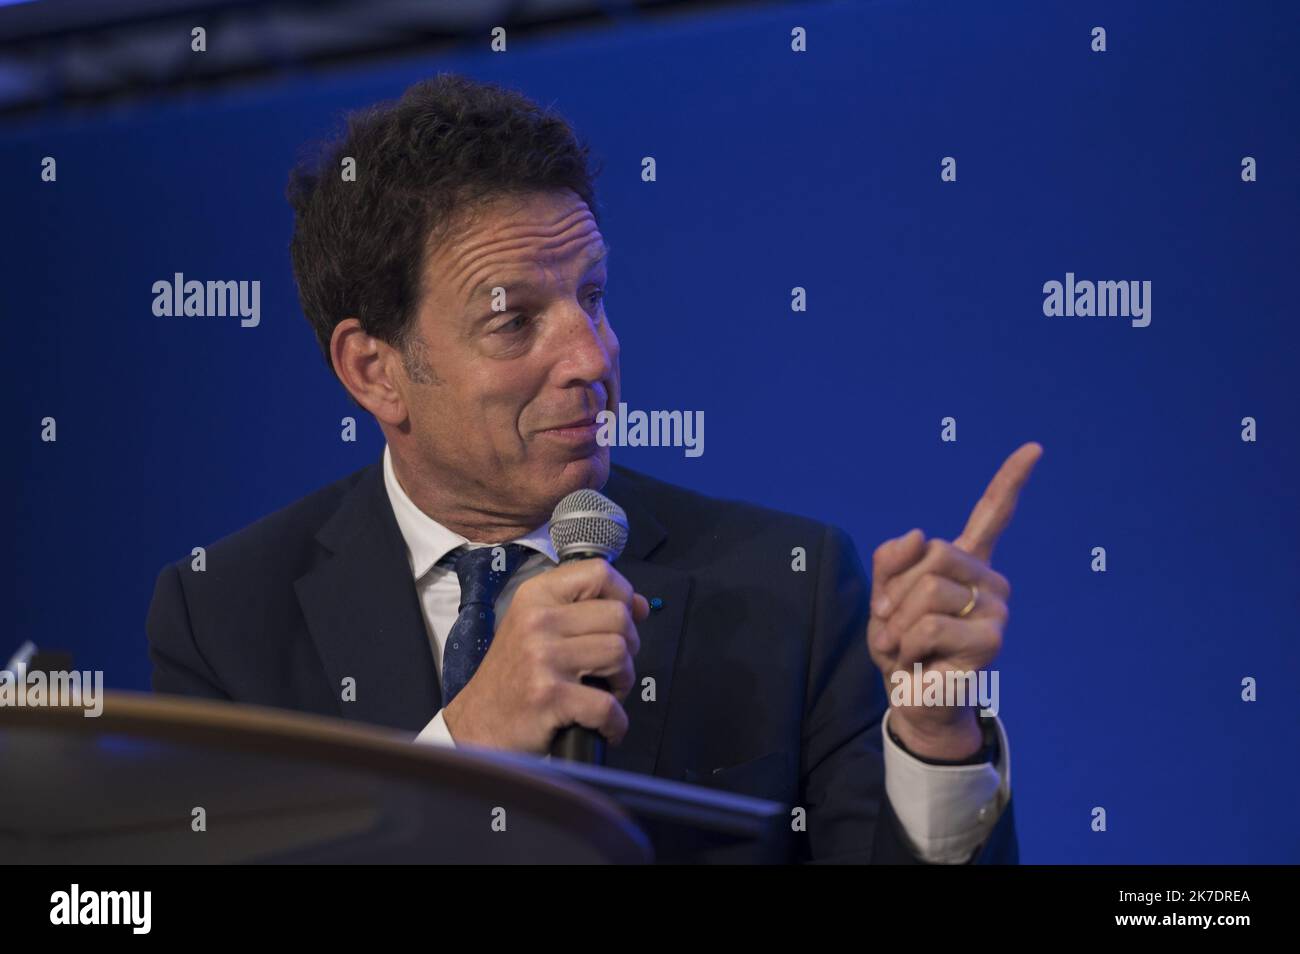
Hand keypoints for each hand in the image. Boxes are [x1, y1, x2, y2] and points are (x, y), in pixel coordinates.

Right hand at [441, 558, 649, 752]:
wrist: (478, 724)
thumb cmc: (514, 676)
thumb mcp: (538, 627)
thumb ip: (586, 609)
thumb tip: (640, 604)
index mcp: (536, 596)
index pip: (599, 572)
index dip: (623, 594)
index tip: (622, 619)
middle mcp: (538, 620)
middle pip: (619, 617)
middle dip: (627, 647)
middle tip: (610, 668)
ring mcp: (543, 657)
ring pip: (619, 655)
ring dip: (621, 682)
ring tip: (603, 693)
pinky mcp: (549, 696)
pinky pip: (608, 705)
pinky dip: (615, 723)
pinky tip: (604, 726)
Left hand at [866, 442, 1042, 759]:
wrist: (911, 700)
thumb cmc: (901, 648)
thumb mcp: (883, 597)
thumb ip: (892, 560)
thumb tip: (920, 533)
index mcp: (966, 564)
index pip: (992, 514)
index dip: (1010, 480)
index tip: (1034, 448)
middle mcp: (989, 581)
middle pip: (933, 554)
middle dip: (895, 592)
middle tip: (893, 626)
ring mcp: (994, 609)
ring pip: (926, 591)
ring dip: (896, 623)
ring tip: (904, 647)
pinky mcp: (990, 640)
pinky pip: (927, 626)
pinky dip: (905, 646)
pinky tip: (916, 662)